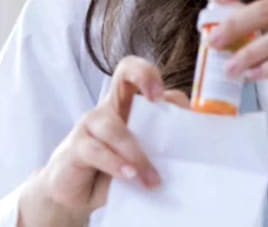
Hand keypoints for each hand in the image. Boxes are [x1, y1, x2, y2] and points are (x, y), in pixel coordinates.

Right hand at [18, 56, 189, 225]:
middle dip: (145, 76)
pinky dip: (115, 163)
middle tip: (157, 99)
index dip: (156, 78)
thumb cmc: (113, 172)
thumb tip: (192, 154)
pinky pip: (96, 150)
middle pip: (125, 72)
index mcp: (128, 106)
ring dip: (137, 154)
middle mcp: (109, 107)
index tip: (170, 100)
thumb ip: (161, 150)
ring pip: (114, 126)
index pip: (141, 75)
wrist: (76, 195)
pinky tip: (128, 176)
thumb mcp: (140, 159)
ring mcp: (89, 125)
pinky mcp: (75, 148)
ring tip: (152, 180)